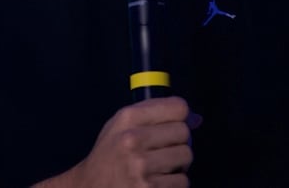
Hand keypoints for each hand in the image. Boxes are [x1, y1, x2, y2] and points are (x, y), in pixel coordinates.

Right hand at [33, 97, 200, 186]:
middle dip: (177, 141)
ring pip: (186, 157)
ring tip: (158, 167)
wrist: (91, 186)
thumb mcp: (121, 126)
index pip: (178, 107)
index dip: (179, 115)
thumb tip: (197, 119)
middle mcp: (133, 140)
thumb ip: (154, 115)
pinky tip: (156, 181)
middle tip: (162, 149)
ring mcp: (142, 167)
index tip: (172, 123)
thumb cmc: (110, 155)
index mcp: (127, 118)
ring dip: (177, 164)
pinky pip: (182, 181)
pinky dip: (173, 183)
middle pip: (184, 132)